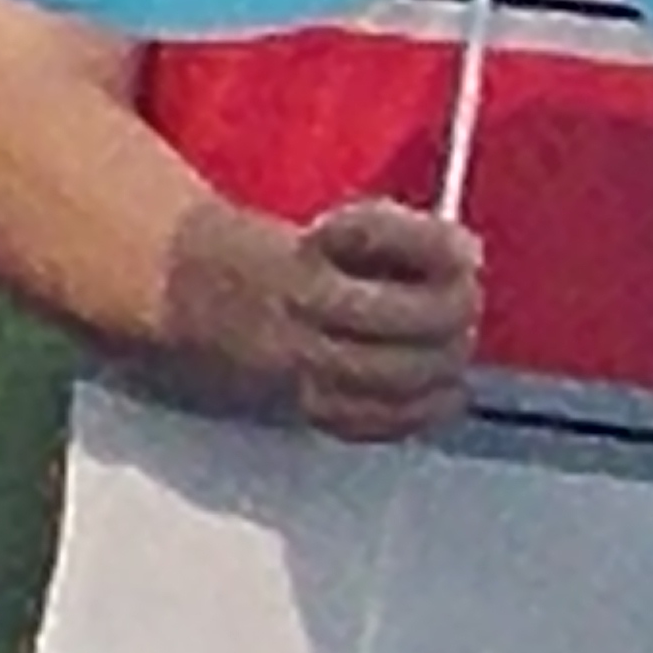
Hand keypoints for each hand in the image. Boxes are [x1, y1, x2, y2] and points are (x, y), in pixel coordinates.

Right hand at [160, 197, 482, 440]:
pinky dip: (420, 408)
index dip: (436, 245)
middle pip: (409, 319)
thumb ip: (392, 237)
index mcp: (302, 262)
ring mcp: (301, 372)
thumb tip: (465, 253)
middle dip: (454, 306)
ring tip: (455, 342)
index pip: (385, 248)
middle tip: (467, 296)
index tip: (464, 247)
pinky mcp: (302, 411)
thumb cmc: (267, 258)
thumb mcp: (324, 230)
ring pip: (400, 377)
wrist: (186, 295)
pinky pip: (377, 423)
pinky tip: (440, 392)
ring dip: (444, 359)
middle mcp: (301, 316)